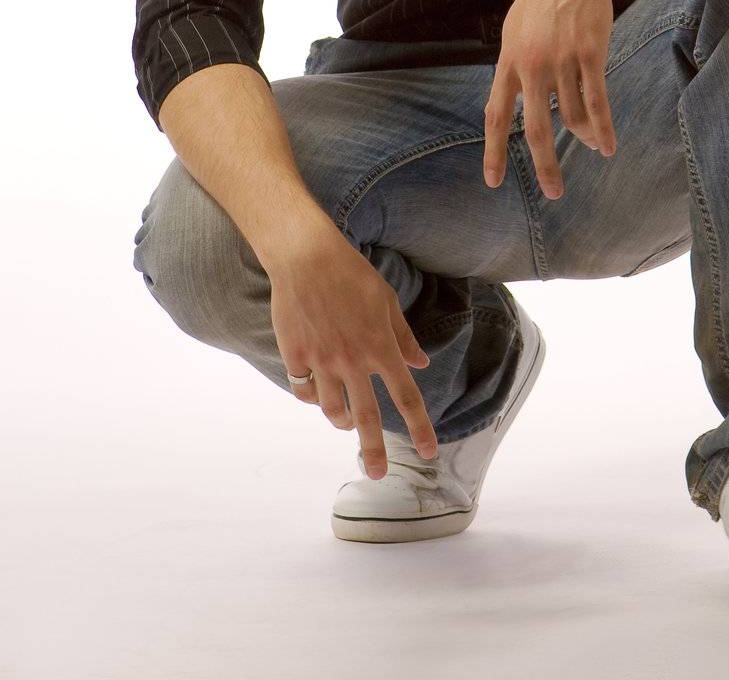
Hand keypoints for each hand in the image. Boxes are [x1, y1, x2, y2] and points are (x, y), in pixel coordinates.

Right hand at [268, 223, 437, 478]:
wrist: (306, 257)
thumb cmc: (351, 274)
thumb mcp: (386, 301)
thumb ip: (403, 337)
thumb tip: (420, 364)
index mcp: (381, 347)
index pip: (406, 397)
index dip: (419, 427)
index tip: (428, 451)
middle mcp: (353, 360)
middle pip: (367, 418)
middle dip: (373, 451)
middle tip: (376, 474)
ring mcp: (322, 361)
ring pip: (333, 410)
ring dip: (342, 422)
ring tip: (346, 422)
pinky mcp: (295, 357)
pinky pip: (305, 392)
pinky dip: (313, 397)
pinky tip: (318, 393)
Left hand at [483, 0, 617, 199]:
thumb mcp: (517, 29)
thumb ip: (517, 67)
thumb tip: (521, 104)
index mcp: (509, 59)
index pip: (496, 114)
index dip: (494, 150)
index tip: (493, 181)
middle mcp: (532, 64)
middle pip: (536, 127)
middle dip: (544, 165)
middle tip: (554, 192)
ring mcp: (562, 59)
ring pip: (572, 116)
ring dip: (582, 138)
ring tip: (590, 146)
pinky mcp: (590, 54)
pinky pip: (597, 102)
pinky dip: (602, 128)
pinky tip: (607, 146)